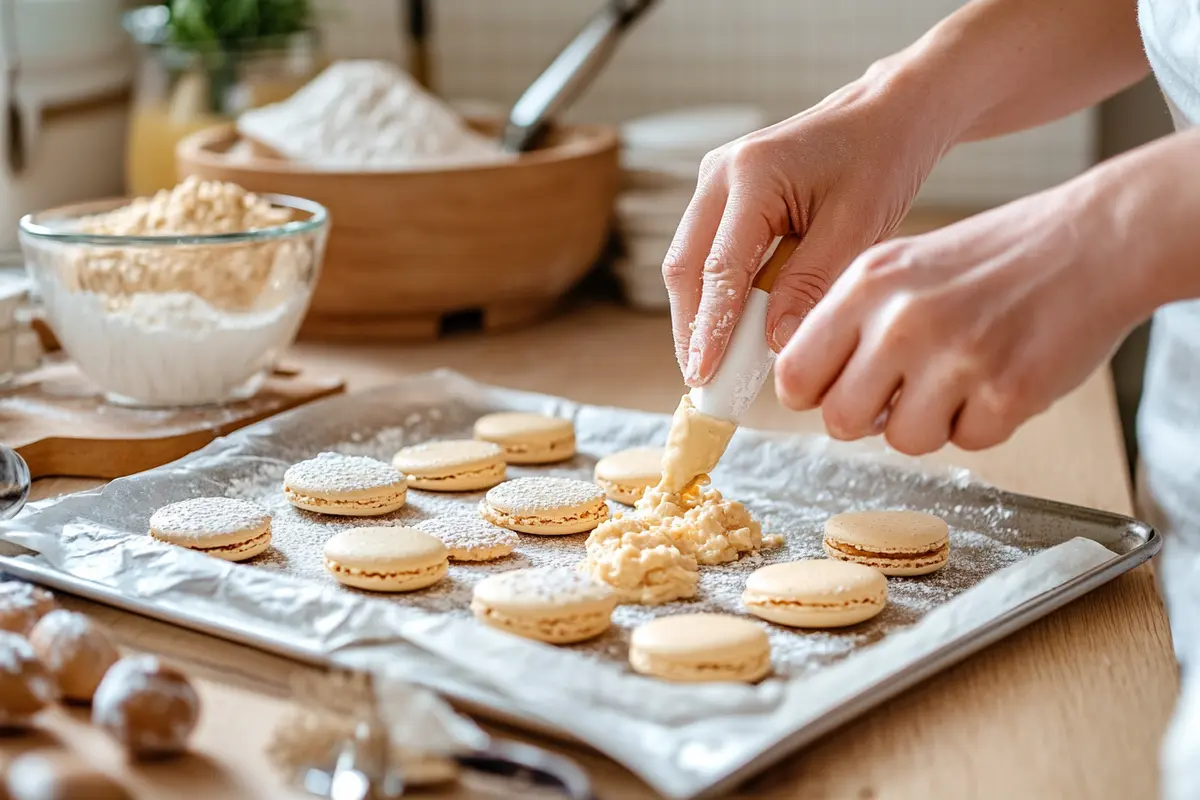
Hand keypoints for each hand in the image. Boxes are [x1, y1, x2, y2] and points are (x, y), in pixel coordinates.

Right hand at [662, 66, 952, 386]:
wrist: (889, 114)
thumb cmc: (881, 159)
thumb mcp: (857, 226)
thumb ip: (811, 284)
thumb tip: (774, 342)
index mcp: (752, 174)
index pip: (719, 268)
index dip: (709, 328)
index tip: (705, 375)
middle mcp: (720, 174)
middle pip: (685, 267)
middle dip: (691, 329)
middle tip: (703, 382)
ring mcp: (715, 182)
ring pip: (689, 264)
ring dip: (699, 315)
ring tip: (715, 365)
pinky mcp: (724, 195)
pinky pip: (707, 253)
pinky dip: (716, 294)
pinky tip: (732, 329)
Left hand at [773, 177, 1145, 454]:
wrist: (1093, 241)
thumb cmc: (992, 258)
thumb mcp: (900, 266)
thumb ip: (850, 321)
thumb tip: (810, 385)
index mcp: (867, 284)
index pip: (795, 373)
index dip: (812, 393)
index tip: (833, 390)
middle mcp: (903, 320)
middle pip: (839, 419)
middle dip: (865, 418)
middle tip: (900, 393)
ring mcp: (956, 358)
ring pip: (902, 440)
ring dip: (929, 422)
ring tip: (958, 378)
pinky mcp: (1008, 392)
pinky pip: (967, 442)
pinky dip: (982, 422)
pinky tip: (999, 377)